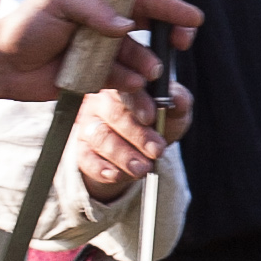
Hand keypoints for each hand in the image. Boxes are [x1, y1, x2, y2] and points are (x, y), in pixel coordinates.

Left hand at [0, 0, 198, 103]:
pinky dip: (133, 86)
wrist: (2, 64)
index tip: (192, 18)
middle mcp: (105, 22)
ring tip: (152, 77)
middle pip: (149, 26)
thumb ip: (93, 8)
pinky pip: (124, 80)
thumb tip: (127, 25)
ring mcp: (102, 50)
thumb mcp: (56, 2)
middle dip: (168, 35)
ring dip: (150, 66)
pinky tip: (137, 89)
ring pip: (139, 57)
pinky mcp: (98, 75)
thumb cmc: (25, 26)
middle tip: (181, 44)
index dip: (169, 6)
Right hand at [67, 78, 188, 205]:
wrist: (143, 149)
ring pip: (100, 136)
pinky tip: (115, 174)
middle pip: (115, 115)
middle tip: (156, 150)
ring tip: (142, 168)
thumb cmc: (157, 123)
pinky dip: (100, 168)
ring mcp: (88, 124)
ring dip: (122, 155)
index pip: (127, 89)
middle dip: (138, 135)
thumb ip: (178, 104)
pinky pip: (85, 157)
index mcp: (123, 86)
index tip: (151, 117)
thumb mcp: (172, 112)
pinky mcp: (81, 148)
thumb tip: (178, 99)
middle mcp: (100, 101)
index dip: (138, 103)